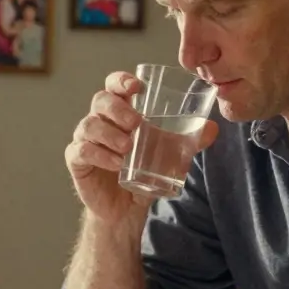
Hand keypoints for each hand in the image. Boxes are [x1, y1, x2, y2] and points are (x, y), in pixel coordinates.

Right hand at [65, 71, 218, 222]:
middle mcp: (100, 120)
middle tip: (136, 123)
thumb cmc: (143, 171)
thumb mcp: (168, 155)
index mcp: (119, 111)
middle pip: (100, 100)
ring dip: (109, 133)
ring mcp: (85, 139)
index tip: (137, 87)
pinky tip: (116, 163)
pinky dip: (99, 154)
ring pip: (89, 124)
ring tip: (128, 147)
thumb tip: (212, 128)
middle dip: (117, 108)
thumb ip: (188, 141)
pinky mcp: (77, 160)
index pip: (114, 85)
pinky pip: (81, 150)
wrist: (126, 208)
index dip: (121, 80)